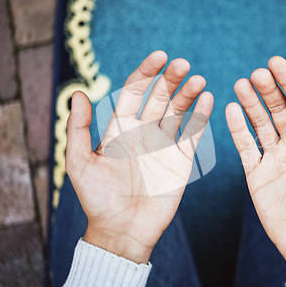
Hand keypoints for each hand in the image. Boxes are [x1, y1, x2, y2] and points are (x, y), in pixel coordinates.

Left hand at [66, 51, 212, 263]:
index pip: (136, 90)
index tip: (160, 57)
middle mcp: (144, 131)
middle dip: (172, 78)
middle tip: (183, 65)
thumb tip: (77, 93)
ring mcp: (164, 145)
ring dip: (189, 94)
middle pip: (161, 96)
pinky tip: (208, 100)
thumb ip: (79, 129)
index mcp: (121, 127)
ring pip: (179, 111)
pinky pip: (193, 134)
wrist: (122, 229)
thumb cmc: (97, 198)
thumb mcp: (80, 163)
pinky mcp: (180, 160)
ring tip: (199, 80)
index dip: (147, 72)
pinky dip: (201, 117)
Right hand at [226, 56, 285, 280]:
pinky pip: (245, 147)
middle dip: (267, 90)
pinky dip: (237, 129)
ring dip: (249, 104)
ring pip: (259, 123)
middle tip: (256, 74)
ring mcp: (273, 158)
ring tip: (240, 84)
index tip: (275, 62)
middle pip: (277, 109)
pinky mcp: (256, 174)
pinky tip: (231, 110)